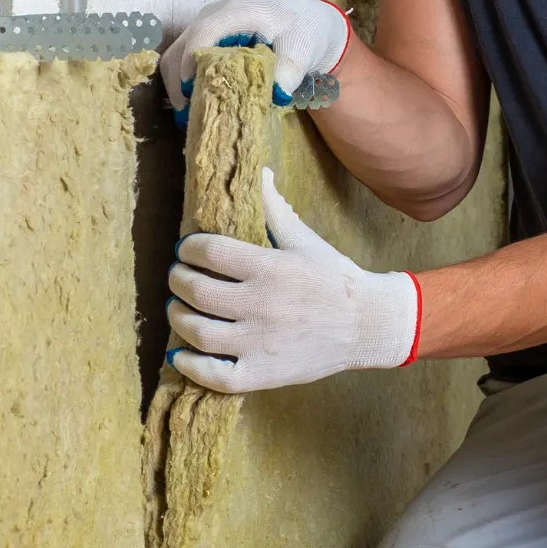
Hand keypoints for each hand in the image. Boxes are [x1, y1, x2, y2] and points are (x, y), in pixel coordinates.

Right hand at [158, 0, 350, 111]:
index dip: (191, 62)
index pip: (203, 34)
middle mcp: (213, 16)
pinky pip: (183, 61)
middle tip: (190, 116)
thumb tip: (275, 95)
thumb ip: (290, 70)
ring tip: (190, 116)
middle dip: (179, 84)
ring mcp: (204, 27)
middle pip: (180, 48)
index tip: (191, 92)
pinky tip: (196, 105)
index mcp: (237, 12)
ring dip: (178, 86)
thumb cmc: (302, 31)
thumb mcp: (303, 49)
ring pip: (175, 56)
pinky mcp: (203, 40)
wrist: (302, 20)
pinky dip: (184, 84)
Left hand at [165, 169, 419, 392]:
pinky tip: (181, 355)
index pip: (210, 251)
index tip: (185, 249)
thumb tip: (259, 172)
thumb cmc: (334, 279)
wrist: (369, 325)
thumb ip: (274, 209)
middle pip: (197, 291)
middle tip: (178, 277)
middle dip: (177, 280)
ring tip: (178, 309)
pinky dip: (190, 366)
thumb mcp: (304, 240)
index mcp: (271, 268)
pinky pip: (215, 375)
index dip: (188, 248)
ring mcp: (261, 343)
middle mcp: (263, 305)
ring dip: (178, 318)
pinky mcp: (263, 373)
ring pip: (199, 332)